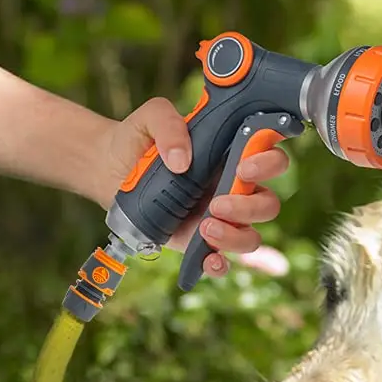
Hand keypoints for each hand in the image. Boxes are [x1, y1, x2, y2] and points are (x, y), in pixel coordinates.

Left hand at [112, 97, 290, 279]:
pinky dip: (220, 264)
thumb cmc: (138, 139)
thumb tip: (181, 160)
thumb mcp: (150, 117)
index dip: (269, 164)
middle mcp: (234, 188)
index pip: (272, 160)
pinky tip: (209, 260)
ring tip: (206, 227)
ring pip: (252, 236)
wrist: (109, 167)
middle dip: (251, 207)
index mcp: (234, 156)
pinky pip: (221, 260)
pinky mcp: (199, 241)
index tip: (244, 167)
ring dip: (236, 235)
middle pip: (268, 204)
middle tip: (218, 202)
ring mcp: (220, 218)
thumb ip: (168, 123)